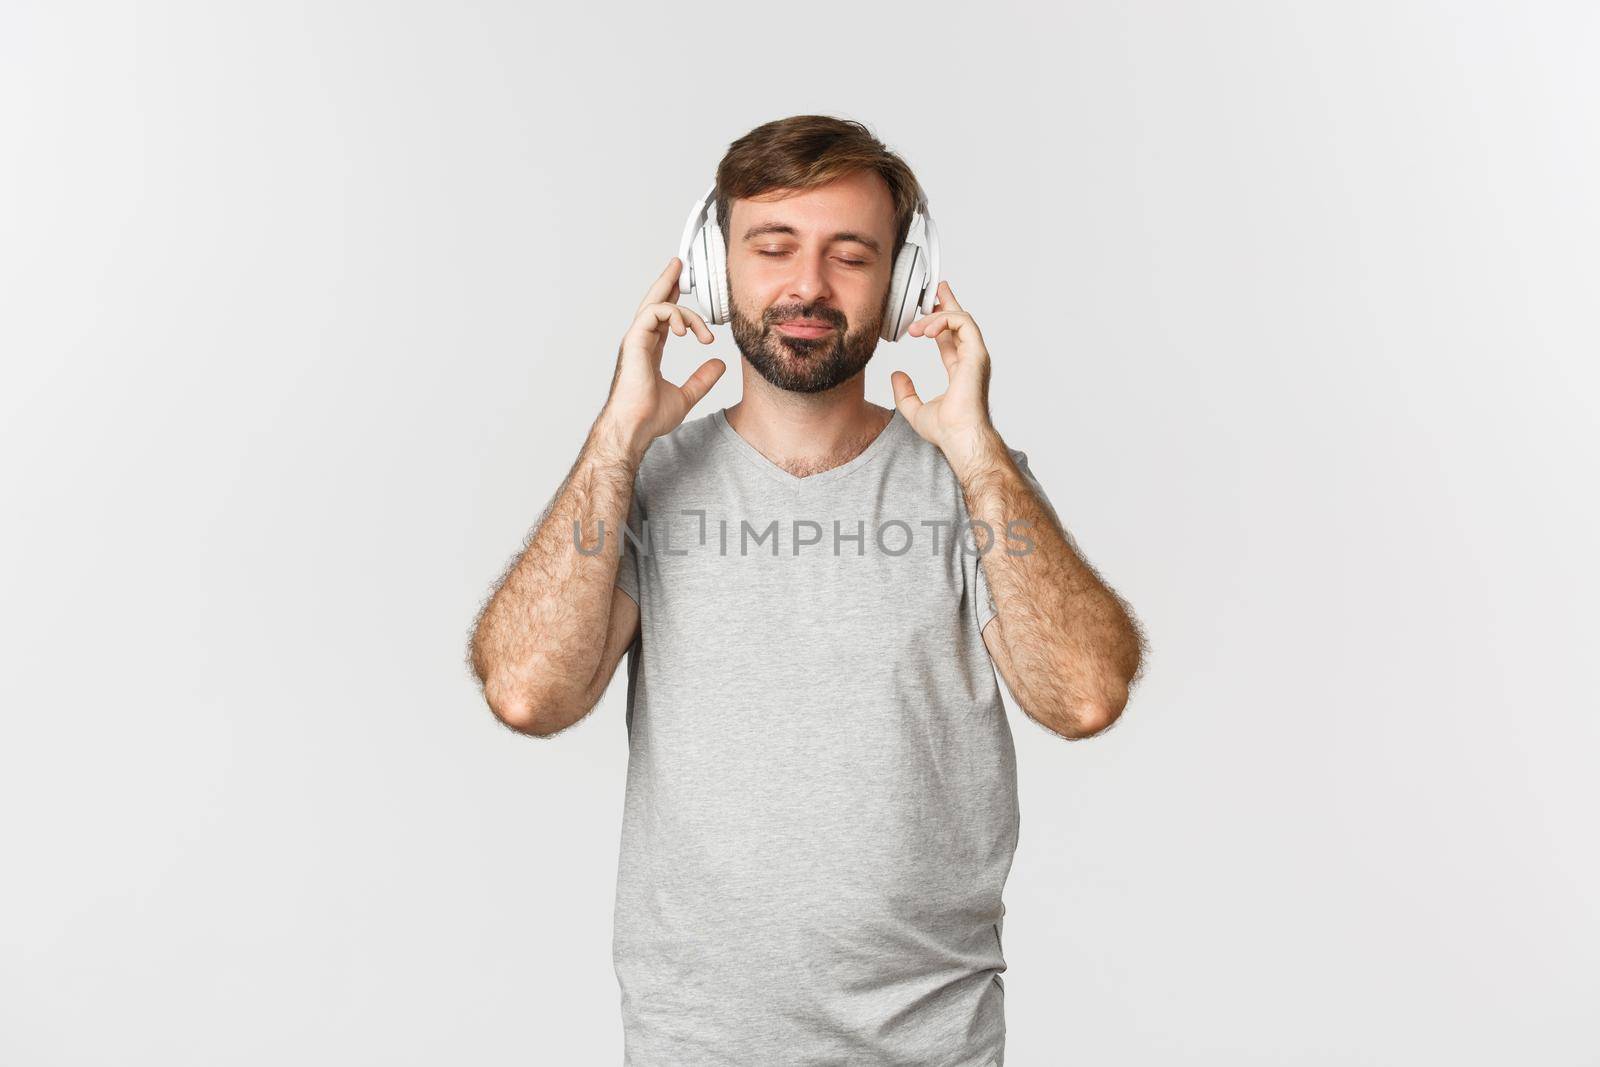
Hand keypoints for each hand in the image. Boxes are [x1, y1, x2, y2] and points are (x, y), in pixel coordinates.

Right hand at [597, 257, 725, 458]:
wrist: (635, 427)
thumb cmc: (649, 417)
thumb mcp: (686, 396)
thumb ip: (701, 380)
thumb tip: (719, 365)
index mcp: (648, 350)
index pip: (661, 317)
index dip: (672, 300)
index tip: (682, 286)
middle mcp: (640, 341)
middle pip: (653, 301)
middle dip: (667, 281)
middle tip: (679, 264)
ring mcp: (635, 340)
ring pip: (658, 305)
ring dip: (685, 312)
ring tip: (704, 333)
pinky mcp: (634, 341)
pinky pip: (654, 313)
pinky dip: (673, 315)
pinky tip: (687, 330)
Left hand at [890, 281, 997, 463]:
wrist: (959, 438)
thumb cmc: (946, 431)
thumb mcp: (914, 409)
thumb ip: (904, 392)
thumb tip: (896, 375)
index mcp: (960, 370)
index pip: (952, 337)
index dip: (941, 320)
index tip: (931, 305)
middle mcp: (970, 360)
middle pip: (961, 322)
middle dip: (947, 302)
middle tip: (936, 288)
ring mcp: (976, 356)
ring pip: (961, 319)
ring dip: (936, 316)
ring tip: (916, 328)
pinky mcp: (977, 354)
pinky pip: (963, 323)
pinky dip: (944, 320)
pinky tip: (926, 329)